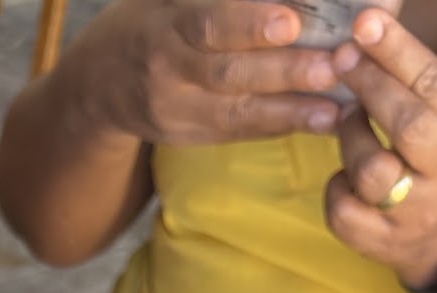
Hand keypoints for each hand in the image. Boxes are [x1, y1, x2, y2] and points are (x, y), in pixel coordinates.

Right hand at [87, 0, 342, 146]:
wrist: (100, 81)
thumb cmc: (154, 19)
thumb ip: (220, 0)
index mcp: (166, 25)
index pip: (208, 25)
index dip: (249, 24)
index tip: (291, 21)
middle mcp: (167, 70)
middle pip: (228, 73)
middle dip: (284, 70)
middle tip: (333, 65)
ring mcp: (176, 109)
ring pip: (237, 111)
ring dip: (291, 108)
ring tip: (335, 104)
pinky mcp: (189, 136)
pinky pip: (239, 132)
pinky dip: (282, 125)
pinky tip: (321, 120)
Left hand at [323, 10, 436, 289]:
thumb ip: (421, 85)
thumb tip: (369, 33)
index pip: (433, 83)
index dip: (396, 51)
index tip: (365, 23)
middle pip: (405, 123)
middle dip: (368, 84)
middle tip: (343, 59)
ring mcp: (416, 213)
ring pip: (370, 169)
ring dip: (349, 138)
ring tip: (349, 126)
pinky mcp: (384, 243)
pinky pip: (343, 211)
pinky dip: (335, 188)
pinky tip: (345, 178)